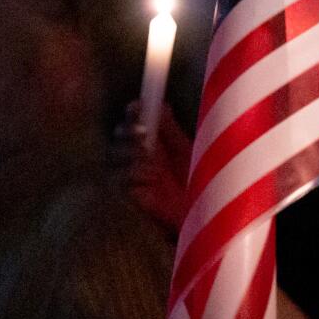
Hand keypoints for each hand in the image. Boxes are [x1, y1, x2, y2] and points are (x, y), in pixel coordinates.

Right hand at [120, 100, 192, 232]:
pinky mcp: (129, 195)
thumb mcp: (187, 153)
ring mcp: (132, 175)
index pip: (134, 120)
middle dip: (127, 131)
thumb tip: (161, 104)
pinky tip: (151, 178)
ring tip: (154, 162)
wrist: (203, 214)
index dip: (133, 112)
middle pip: (118, 135)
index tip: (136, 107)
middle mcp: (139, 156)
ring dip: (132, 154)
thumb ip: (172, 131)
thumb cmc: (198, 181)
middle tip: (144, 132)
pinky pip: (119, 180)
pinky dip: (134, 176)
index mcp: (154, 142)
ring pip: (115, 155)